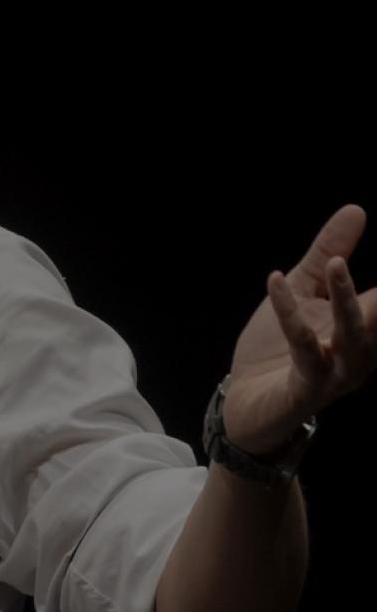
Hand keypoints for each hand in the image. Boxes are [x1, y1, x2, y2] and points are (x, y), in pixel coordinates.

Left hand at [225, 204, 376, 455]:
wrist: (246, 403)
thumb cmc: (279, 348)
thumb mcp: (303, 290)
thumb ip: (330, 253)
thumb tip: (357, 209)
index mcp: (367, 329)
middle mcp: (361, 353)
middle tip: (369, 272)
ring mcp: (338, 372)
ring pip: (353, 335)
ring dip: (346, 298)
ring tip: (338, 264)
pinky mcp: (307, 385)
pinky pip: (303, 347)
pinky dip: (289, 313)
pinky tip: (277, 280)